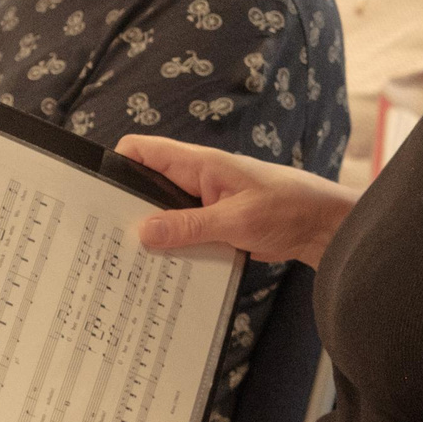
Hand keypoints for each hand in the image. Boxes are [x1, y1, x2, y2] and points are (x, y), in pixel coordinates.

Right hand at [114, 135, 360, 269]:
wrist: (326, 228)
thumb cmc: (289, 208)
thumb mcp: (236, 219)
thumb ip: (189, 226)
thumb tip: (142, 232)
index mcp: (198, 164)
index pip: (142, 150)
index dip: (116, 165)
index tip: (96, 195)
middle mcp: (196, 180)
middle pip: (147, 186)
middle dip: (128, 208)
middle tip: (106, 238)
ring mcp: (205, 203)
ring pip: (164, 215)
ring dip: (153, 235)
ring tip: (128, 261)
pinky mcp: (215, 225)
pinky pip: (184, 234)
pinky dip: (174, 248)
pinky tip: (162, 271)